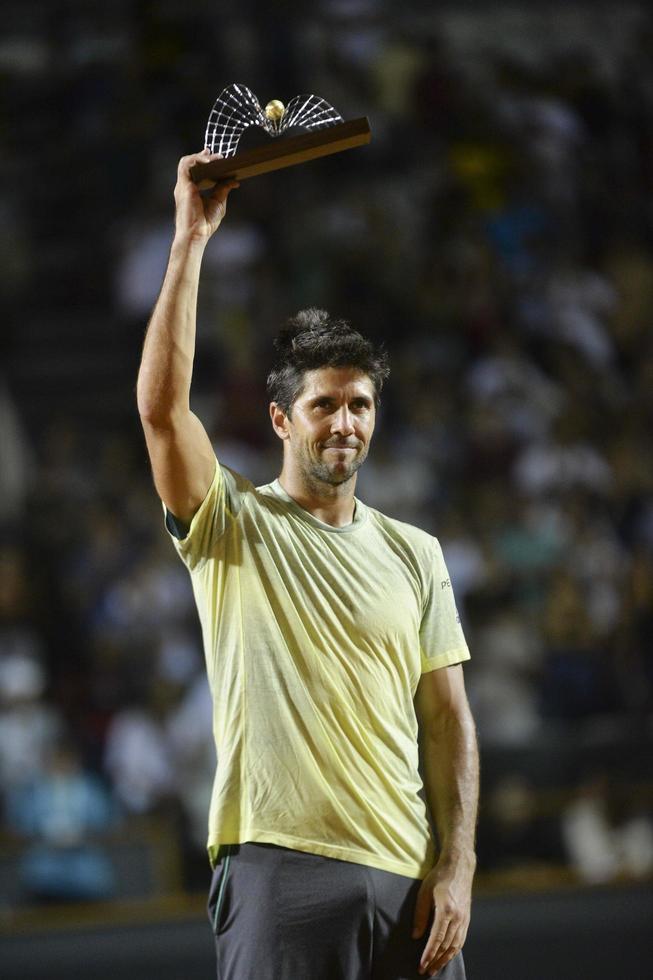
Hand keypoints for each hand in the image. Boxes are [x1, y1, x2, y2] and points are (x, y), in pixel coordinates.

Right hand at [173, 149, 238, 245]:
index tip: (215, 158)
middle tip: (217, 155)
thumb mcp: (218, 203)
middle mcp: (185, 186)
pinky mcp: (183, 186)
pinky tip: (208, 161)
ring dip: (200, 156)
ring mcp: (183, 186)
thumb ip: (223, 190)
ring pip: (186, 162)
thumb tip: (234, 181)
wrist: (196, 234)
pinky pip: (186, 165)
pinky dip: (196, 159)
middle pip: (190, 164)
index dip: (203, 162)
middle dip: (202, 156)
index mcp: (191, 190)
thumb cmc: (204, 224)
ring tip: (214, 157)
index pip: (195, 171)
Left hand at [412, 852, 474, 976]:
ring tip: (435, 969)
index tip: (421, 965)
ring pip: (455, 946)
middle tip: (425, 972)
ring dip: (445, 960)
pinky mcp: (467, 918)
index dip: (428, 954)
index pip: (436, 939)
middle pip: (446, 946)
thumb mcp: (424, 892)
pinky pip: (461, 940)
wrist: (459, 866)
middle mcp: (457, 917)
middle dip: (435, 961)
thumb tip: (416, 936)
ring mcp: (464, 918)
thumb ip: (420, 915)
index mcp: (446, 909)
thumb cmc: (439, 876)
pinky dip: (454, 951)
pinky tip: (447, 957)